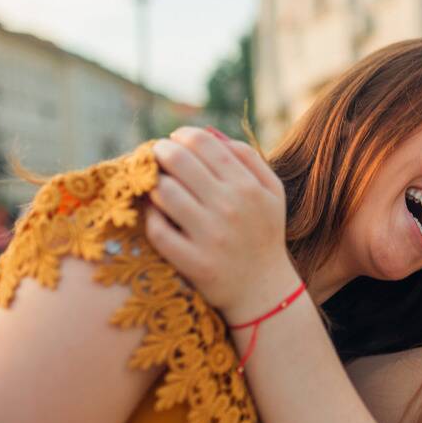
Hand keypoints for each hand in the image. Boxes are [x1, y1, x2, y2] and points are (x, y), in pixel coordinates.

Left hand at [145, 127, 299, 322]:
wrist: (264, 290)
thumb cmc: (263, 233)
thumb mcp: (271, 191)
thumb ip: (246, 157)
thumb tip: (208, 132)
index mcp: (248, 186)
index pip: (203, 143)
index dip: (182, 136)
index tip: (176, 142)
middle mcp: (230, 208)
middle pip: (178, 161)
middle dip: (161, 152)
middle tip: (158, 158)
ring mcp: (210, 236)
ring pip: (163, 192)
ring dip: (153, 184)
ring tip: (158, 187)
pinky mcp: (193, 262)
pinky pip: (157, 229)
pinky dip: (150, 217)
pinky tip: (157, 214)